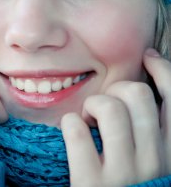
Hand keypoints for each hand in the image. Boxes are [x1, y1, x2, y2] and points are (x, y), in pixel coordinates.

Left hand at [61, 48, 170, 185]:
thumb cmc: (128, 185)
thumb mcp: (153, 158)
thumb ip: (153, 128)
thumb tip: (149, 74)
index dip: (164, 70)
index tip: (147, 57)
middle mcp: (155, 164)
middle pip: (138, 95)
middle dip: (116, 89)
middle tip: (104, 107)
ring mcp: (124, 175)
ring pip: (110, 107)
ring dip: (92, 105)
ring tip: (87, 120)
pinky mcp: (91, 184)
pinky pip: (76, 130)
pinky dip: (70, 123)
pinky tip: (71, 132)